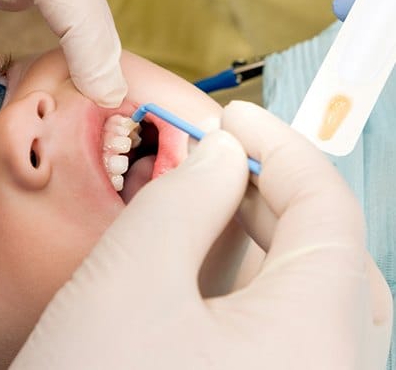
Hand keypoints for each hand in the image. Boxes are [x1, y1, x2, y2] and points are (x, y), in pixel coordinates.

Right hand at [9, 102, 391, 369]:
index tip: (236, 117)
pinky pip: (272, 322)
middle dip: (266, 189)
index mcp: (315, 342)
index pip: (328, 211)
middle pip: (320, 250)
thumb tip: (220, 153)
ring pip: (296, 288)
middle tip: (216, 155)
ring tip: (201, 200)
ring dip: (250, 231)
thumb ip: (185, 198)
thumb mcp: (130, 280)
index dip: (282, 148)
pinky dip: (238, 276)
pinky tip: (196, 257)